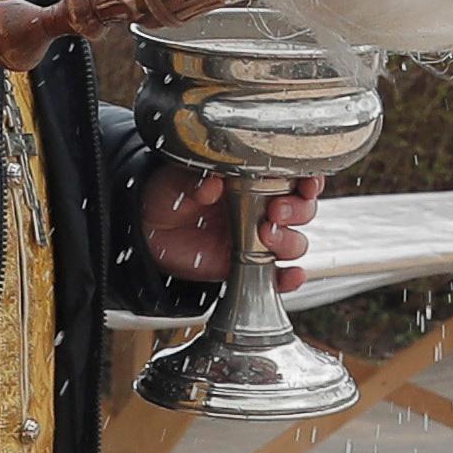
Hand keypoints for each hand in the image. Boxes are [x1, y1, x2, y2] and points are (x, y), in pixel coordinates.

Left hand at [140, 167, 320, 292]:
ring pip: (295, 241)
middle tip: (275, 210)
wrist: (145, 229)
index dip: (308, 178)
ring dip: (289, 240)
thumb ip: (194, 180)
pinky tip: (291, 276)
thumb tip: (212, 184)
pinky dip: (288, 279)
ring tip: (266, 236)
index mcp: (252, 178)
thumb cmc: (165, 193)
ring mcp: (257, 238)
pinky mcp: (247, 266)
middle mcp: (261, 207)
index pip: (294, 174)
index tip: (305, 181)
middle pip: (302, 209)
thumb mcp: (174, 179)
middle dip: (298, 209)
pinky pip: (276, 276)